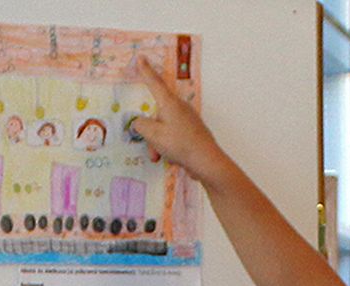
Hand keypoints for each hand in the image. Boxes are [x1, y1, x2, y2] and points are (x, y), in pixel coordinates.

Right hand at [128, 59, 227, 181]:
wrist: (208, 163)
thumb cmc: (180, 144)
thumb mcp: (152, 134)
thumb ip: (140, 125)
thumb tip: (141, 123)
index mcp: (170, 102)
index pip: (154, 82)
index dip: (146, 71)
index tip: (142, 57)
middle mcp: (180, 108)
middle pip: (157, 114)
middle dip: (151, 133)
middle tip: (153, 149)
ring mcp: (189, 120)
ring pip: (164, 128)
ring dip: (159, 144)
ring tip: (161, 157)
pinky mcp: (194, 132)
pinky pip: (175, 137)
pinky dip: (170, 148)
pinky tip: (173, 160)